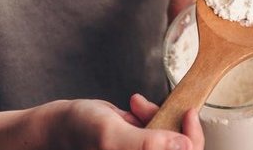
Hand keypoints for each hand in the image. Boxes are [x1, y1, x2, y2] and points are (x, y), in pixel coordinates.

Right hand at [46, 95, 203, 149]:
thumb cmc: (77, 132)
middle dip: (168, 123)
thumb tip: (184, 146)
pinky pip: (157, 127)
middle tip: (153, 109)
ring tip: (135, 106)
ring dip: (156, 115)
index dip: (192, 140)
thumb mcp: (111, 136)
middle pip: (179, 146)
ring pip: (169, 134)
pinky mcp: (141, 142)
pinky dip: (148, 113)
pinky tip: (133, 107)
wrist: (61, 123)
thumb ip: (146, 143)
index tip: (189, 114)